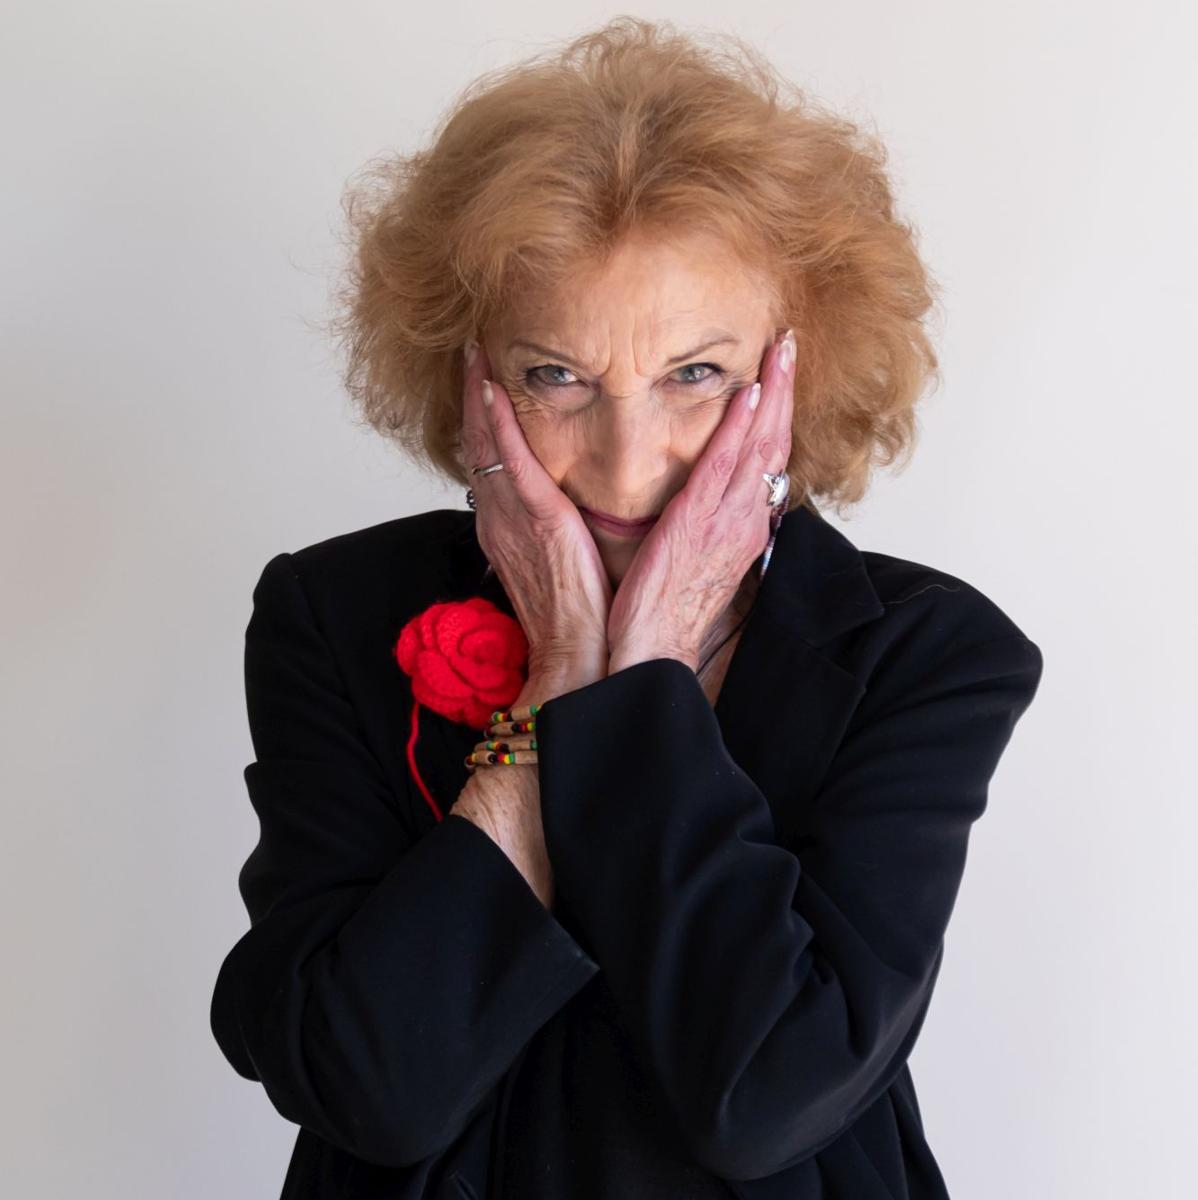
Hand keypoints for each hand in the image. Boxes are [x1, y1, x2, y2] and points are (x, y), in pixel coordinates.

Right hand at [460, 338, 611, 685]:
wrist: (572, 658)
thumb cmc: (573, 619)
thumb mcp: (558, 566)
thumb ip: (552, 534)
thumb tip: (563, 515)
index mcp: (507, 528)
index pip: (490, 460)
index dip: (483, 418)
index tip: (483, 379)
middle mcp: (499, 518)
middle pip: (478, 443)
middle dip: (473, 394)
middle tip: (472, 348)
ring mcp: (511, 518)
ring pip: (486, 444)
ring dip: (478, 394)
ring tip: (476, 350)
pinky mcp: (535, 520)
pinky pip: (510, 463)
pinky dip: (497, 425)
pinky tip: (490, 390)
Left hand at [606, 327, 795, 673]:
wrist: (652, 650)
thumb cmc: (666, 608)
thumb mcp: (694, 557)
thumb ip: (704, 521)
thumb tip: (704, 498)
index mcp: (741, 525)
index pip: (767, 458)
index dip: (777, 413)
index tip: (779, 373)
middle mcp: (744, 519)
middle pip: (774, 442)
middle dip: (784, 389)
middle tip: (789, 342)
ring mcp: (726, 521)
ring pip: (760, 447)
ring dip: (773, 394)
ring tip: (780, 350)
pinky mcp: (698, 525)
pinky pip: (724, 469)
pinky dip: (741, 429)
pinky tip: (749, 394)